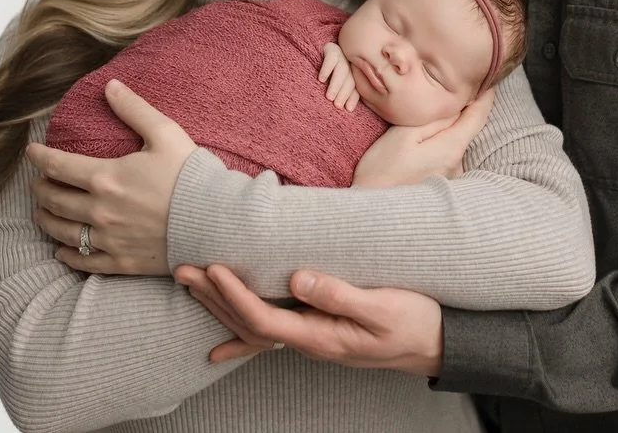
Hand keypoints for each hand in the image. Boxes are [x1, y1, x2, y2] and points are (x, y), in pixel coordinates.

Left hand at [26, 79, 196, 275]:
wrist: (216, 222)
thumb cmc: (192, 176)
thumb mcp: (166, 133)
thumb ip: (134, 109)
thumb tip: (110, 86)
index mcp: (107, 177)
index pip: (58, 166)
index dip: (39, 157)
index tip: (30, 152)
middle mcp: (100, 211)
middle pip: (54, 200)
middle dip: (40, 188)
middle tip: (36, 182)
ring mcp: (109, 239)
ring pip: (62, 231)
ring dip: (46, 219)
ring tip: (41, 212)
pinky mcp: (122, 262)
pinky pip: (84, 261)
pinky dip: (67, 255)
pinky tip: (61, 250)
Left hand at [176, 264, 442, 375]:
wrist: (436, 344)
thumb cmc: (414, 321)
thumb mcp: (383, 307)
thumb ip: (340, 294)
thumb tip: (298, 278)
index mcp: (321, 336)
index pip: (264, 319)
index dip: (235, 295)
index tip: (214, 269)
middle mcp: (309, 342)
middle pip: (248, 324)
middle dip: (213, 297)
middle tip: (182, 270)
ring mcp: (311, 339)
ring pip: (253, 328)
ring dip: (219, 306)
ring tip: (191, 283)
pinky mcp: (318, 331)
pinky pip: (270, 334)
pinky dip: (241, 336)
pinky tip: (219, 348)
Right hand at [319, 43, 359, 111]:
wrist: (317, 50)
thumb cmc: (326, 74)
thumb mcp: (335, 84)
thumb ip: (342, 92)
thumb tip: (347, 110)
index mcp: (354, 74)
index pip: (356, 87)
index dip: (353, 98)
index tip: (349, 109)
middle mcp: (349, 64)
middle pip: (350, 80)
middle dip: (344, 94)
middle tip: (337, 105)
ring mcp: (341, 55)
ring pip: (342, 70)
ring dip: (336, 85)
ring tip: (329, 97)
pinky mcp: (331, 48)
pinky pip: (331, 58)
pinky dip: (327, 69)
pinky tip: (321, 79)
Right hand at [350, 88, 492, 187]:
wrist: (372, 207)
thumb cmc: (382, 168)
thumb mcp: (404, 134)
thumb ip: (435, 119)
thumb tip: (457, 106)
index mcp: (451, 148)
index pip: (478, 116)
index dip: (486, 95)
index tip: (488, 80)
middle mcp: (457, 164)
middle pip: (470, 129)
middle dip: (468, 110)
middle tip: (461, 88)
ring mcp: (451, 176)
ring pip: (458, 142)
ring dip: (453, 128)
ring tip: (439, 113)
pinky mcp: (442, 183)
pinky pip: (449, 155)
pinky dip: (445, 143)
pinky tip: (428, 141)